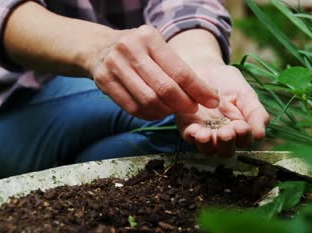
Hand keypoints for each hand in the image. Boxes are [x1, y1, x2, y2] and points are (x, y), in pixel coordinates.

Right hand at [89, 25, 219, 119]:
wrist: (99, 47)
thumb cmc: (138, 50)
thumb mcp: (156, 46)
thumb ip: (176, 67)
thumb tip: (206, 95)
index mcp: (149, 37)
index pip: (180, 70)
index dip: (199, 90)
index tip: (212, 101)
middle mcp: (130, 49)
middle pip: (164, 89)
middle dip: (183, 104)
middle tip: (193, 109)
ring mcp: (114, 65)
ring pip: (148, 101)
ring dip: (166, 111)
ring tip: (172, 109)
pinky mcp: (103, 81)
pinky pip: (132, 108)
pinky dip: (149, 114)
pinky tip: (156, 112)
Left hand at [176, 64, 269, 156]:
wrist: (205, 69)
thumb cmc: (228, 82)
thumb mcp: (245, 94)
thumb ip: (255, 112)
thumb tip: (260, 135)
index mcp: (240, 128)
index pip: (245, 140)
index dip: (244, 136)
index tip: (242, 126)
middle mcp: (223, 135)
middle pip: (226, 150)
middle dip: (226, 143)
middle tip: (225, 132)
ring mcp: (205, 132)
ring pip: (207, 149)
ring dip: (208, 144)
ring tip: (207, 135)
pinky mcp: (188, 127)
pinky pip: (189, 137)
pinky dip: (192, 136)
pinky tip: (195, 130)